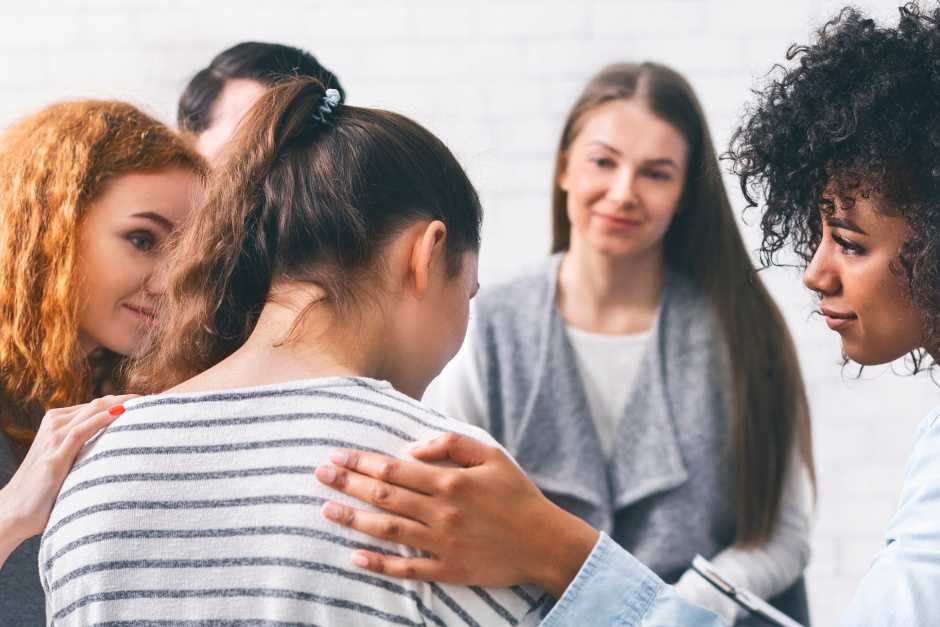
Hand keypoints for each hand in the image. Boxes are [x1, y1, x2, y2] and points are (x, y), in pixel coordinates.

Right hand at [0, 395, 135, 554]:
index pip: (97, 405)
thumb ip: (86, 449)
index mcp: (57, 422)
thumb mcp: (67, 461)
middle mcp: (55, 423)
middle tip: (155, 400)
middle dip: (129, 399)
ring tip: (148, 402)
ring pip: (94, 410)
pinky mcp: (55, 454)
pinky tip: (124, 413)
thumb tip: (119, 448)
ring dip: (123, 404)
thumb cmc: (43, 491)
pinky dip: (105, 419)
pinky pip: (83, 429)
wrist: (12, 512)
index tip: (149, 403)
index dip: (124, 401)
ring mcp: (53, 437)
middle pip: (99, 403)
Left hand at [315, 432, 598, 597]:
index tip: (336, 455)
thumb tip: (412, 448)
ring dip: (353, 520)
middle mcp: (441, 512)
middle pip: (383, 497)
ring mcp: (442, 543)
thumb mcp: (492, 456)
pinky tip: (354, 557)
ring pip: (387, 530)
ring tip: (325, 511)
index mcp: (450, 481)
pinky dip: (378, 564)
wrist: (545, 542)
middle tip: (319, 475)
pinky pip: (406, 569)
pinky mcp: (448, 569)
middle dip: (347, 484)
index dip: (361, 462)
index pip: (394, 470)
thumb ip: (452, 444)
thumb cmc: (518, 495)